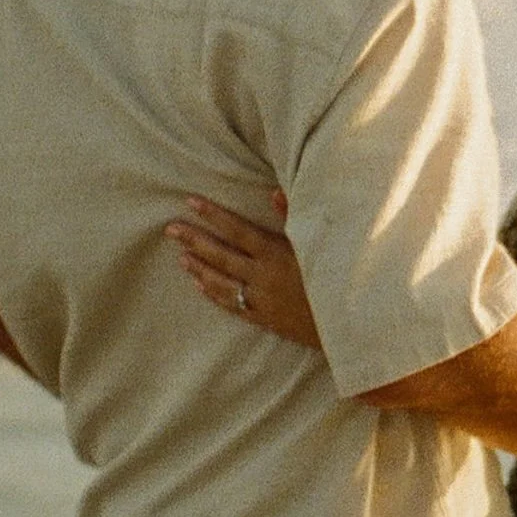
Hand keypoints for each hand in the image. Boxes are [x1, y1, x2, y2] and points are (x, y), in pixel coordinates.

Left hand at [166, 193, 322, 350]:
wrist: (345, 325)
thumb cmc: (336, 278)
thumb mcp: (317, 245)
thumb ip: (294, 218)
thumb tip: (274, 191)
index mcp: (275, 254)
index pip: (237, 230)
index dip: (213, 215)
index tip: (190, 202)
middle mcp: (263, 277)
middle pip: (221, 256)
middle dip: (194, 241)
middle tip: (170, 229)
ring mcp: (262, 300)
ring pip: (222, 283)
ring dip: (201, 269)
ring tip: (182, 258)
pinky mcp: (266, 319)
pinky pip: (234, 306)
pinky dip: (215, 296)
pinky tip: (201, 287)